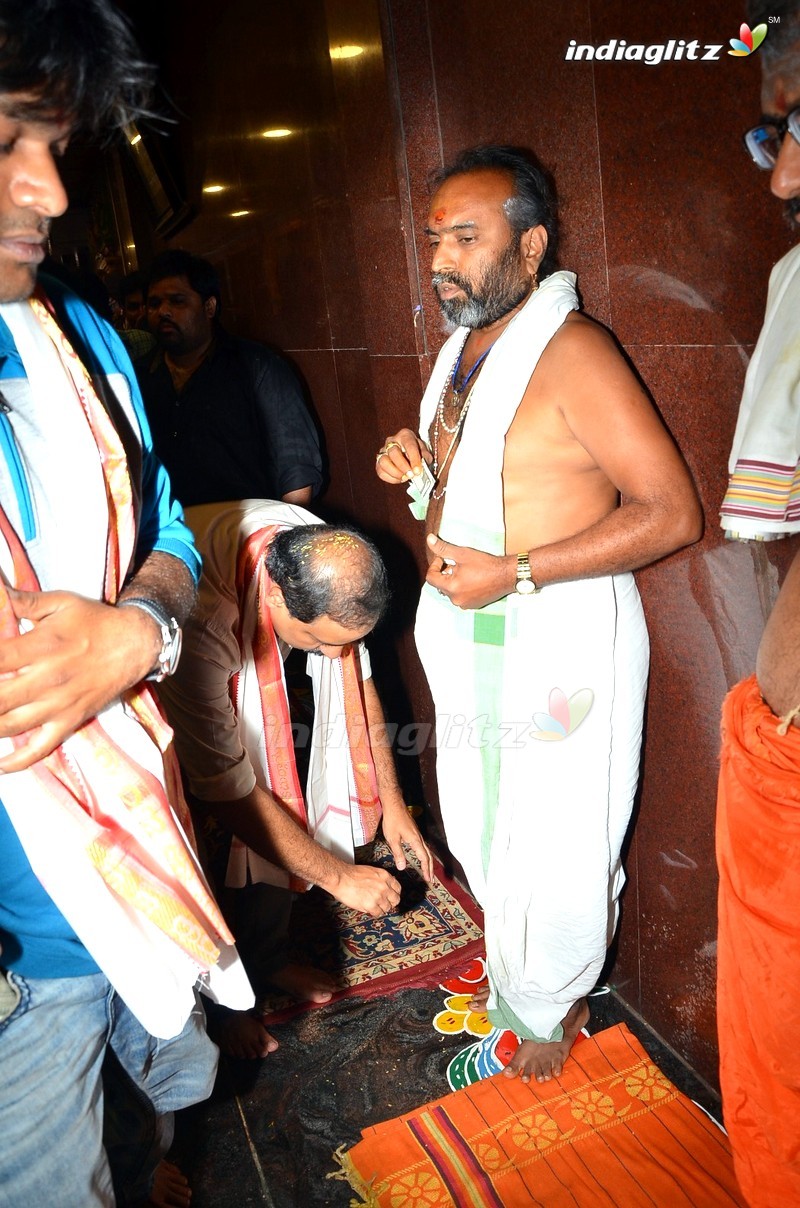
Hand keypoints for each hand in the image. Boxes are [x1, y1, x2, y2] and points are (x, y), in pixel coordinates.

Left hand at [0, 588, 160, 770]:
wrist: (136, 643)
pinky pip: (41, 748)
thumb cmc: (95, 620)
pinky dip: (17, 762)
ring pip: (10, 726)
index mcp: (42, 646)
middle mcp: (48, 678)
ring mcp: (59, 704)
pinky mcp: (70, 720)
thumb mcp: (61, 603)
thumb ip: (24, 601)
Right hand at [331, 863, 401, 916]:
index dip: (394, 894)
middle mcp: (384, 886)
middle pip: (395, 899)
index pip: (397, 888)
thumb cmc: (351, 874)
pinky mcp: (371, 905)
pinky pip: (378, 913)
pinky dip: (374, 913)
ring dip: (381, 908)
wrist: (341, 878)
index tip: (391, 897)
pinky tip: (370, 910)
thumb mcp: (371, 871)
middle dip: (391, 903)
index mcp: (384, 876)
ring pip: (387, 908)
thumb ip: (380, 879)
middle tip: (385, 904)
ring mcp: (378, 896)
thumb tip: (384, 887)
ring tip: (374, 907)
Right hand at [375, 429, 431, 483]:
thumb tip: (421, 466)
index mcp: (405, 435)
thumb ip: (425, 457)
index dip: (414, 459)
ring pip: (383, 462)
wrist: (409, 454)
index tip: (417, 471)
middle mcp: (391, 441)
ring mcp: (383, 451)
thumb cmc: (417, 451)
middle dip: (402, 466)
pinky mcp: (379, 462)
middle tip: (411, 475)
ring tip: (405, 478)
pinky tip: (400, 479)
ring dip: (395, 473)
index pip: (409, 445)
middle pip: (393, 452)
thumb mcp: (424, 452)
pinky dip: (390, 478)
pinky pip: (381, 472)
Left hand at [381, 799, 433, 882]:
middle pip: (428, 855)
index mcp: (415, 840)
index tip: (428, 879)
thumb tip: (402, 868)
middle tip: (431, 878)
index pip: (424, 858)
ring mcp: (417, 834)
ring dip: (428, 861)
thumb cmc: (392, 820)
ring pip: (426, 850)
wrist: (394, 805)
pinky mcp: (414, 832)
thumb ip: (398, 853)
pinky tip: (420, 856)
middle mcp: (419, 838)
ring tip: (428, 870)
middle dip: (430, 867)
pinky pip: (422, 846)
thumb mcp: (393, 838)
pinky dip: (424, 854)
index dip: (426, 869)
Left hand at [425, 533, 515, 609]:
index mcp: (451, 587)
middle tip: (456, 563)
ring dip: (453, 581)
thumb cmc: (485, 564)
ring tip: (465, 571)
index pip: (431, 578)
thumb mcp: (462, 553)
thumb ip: (443, 548)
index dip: (435, 566)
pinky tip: (472, 579)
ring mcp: (465, 605)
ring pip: (451, 591)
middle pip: (441, 585)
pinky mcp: (473, 606)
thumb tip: (429, 539)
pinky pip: (460, 597)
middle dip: (445, 573)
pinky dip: (462, 588)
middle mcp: (456, 600)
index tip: (444, 559)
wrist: (507, 576)